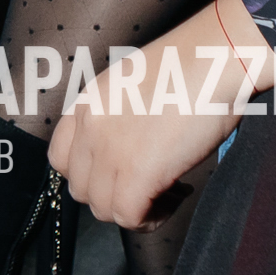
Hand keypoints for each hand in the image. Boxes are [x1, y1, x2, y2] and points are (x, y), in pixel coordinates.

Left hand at [49, 0, 275, 230]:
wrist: (216, 56)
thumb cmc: (189, 63)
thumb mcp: (131, 82)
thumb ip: (115, 115)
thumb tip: (126, 147)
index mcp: (88, 102)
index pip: (59, 158)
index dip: (87, 174)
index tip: (115, 175)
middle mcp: (91, 127)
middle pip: (81, 189)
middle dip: (113, 195)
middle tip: (147, 185)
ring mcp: (110, 151)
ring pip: (103, 209)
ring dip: (134, 209)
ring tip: (168, 190)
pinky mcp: (137, 173)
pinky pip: (129, 218)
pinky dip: (153, 217)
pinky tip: (176, 195)